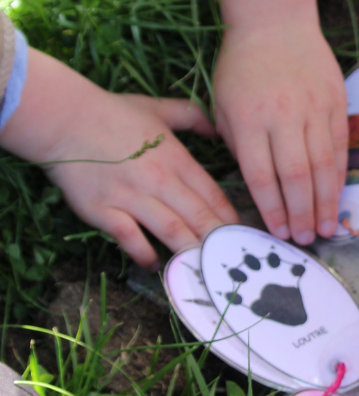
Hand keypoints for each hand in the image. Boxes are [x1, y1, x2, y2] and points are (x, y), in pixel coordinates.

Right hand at [0, 49, 238, 269]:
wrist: (61, 117)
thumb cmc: (111, 114)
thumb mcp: (158, 108)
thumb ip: (192, 116)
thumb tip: (219, 126)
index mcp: (177, 159)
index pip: (213, 196)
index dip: (230, 219)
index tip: (242, 237)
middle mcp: (160, 180)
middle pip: (199, 217)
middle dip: (219, 241)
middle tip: (232, 261)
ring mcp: (132, 196)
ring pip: (172, 230)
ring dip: (190, 251)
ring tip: (203, 268)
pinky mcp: (104, 210)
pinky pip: (131, 238)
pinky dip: (145, 254)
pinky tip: (155, 264)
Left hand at [214, 0, 347, 244]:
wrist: (275, 22)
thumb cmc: (242, 68)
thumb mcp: (223, 105)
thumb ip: (239, 146)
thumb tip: (260, 187)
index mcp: (249, 119)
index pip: (262, 176)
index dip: (272, 209)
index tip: (278, 232)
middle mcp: (283, 116)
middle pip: (296, 176)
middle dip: (302, 213)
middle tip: (307, 239)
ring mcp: (314, 109)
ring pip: (323, 166)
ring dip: (325, 202)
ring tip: (326, 228)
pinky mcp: (336, 103)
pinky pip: (340, 147)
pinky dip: (339, 176)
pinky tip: (337, 197)